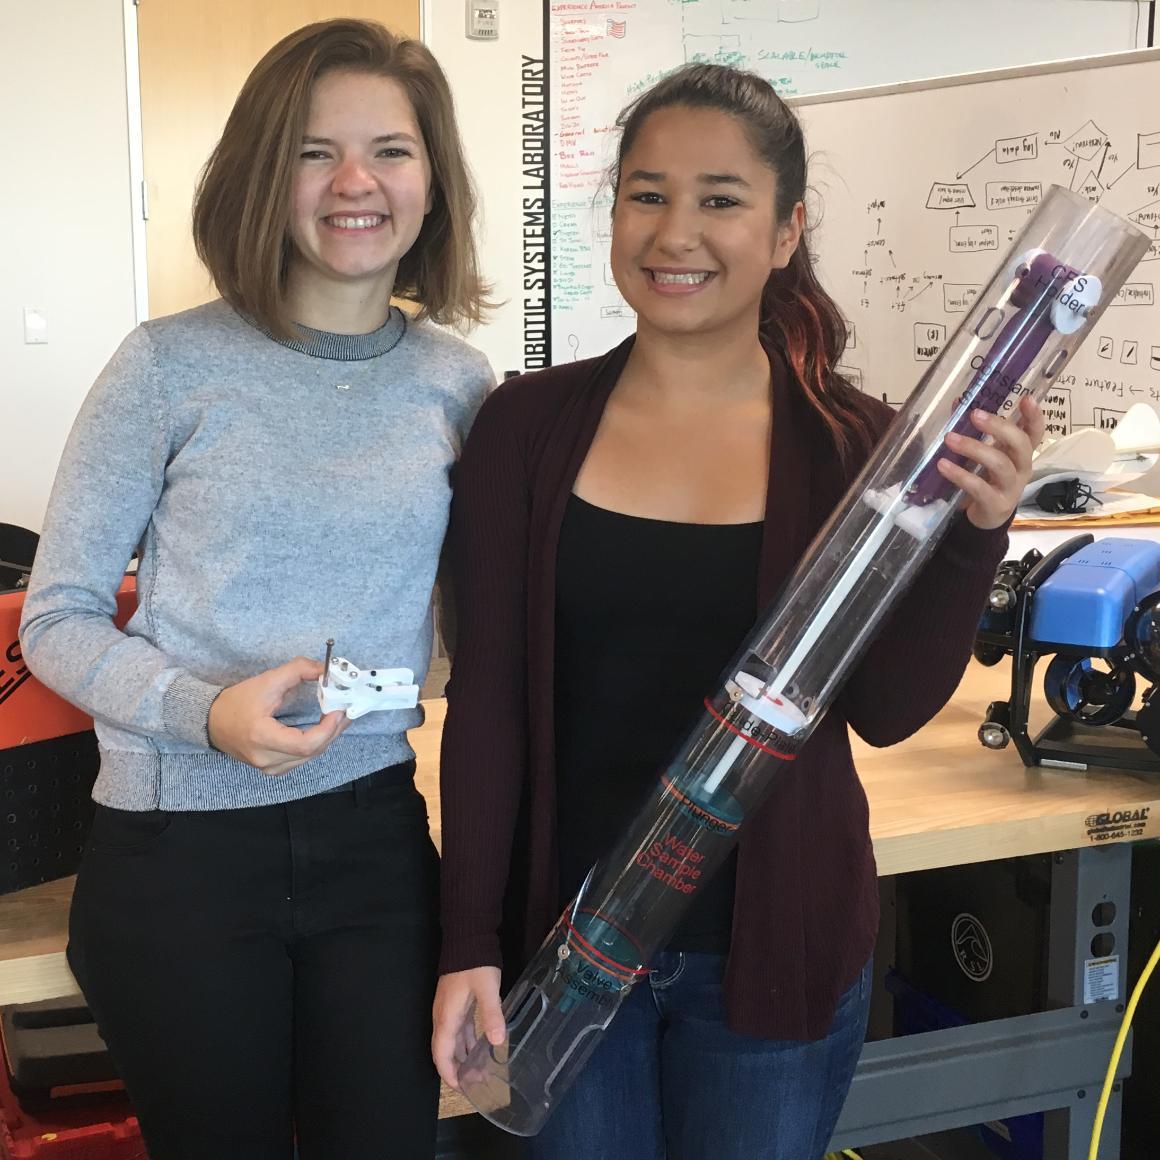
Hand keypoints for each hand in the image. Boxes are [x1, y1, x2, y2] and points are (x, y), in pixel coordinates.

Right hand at [208, 657, 347, 775]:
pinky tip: (326, 728)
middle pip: (312, 751)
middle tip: (347, 708)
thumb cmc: (236, 702)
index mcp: (262, 738)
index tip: (338, 709)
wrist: (212, 722)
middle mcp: (266, 759)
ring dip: (328, 736)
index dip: (327, 728)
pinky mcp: (273, 769)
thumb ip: (297, 671)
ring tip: (340, 715)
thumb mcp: (267, 681)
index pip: (305, 744)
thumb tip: (324, 669)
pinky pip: (303, 758)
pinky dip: (318, 743)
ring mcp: (270, 768)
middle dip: (334, 729)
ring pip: (310, 756)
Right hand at [432, 967, 505, 1089]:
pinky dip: (468, 1041)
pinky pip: (460, 1029)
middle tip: (478, 1083)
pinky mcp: (458, 1002)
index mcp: (446, 1017)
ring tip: (481, 1070)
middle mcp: (444, 1016)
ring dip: (464, 1056)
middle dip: (458, 1069)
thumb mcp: (487, 988)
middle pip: (445, 1051)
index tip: (461, 1089)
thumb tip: (498, 1042)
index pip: (441, 1054)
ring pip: (453, 1040)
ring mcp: (450, 1009)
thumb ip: (492, 1014)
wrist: (467, 938)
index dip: (448, 1074)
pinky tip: (481, 1046)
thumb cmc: (474, 963)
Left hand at [937, 395, 1045, 529]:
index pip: (1035, 431)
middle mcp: (1022, 467)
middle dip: (999, 427)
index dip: (1034, 416)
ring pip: (1000, 464)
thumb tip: (957, 402)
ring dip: (974, 448)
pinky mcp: (996, 504)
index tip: (1027, 398)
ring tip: (950, 439)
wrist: (985, 517)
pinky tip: (943, 465)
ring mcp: (1011, 487)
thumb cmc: (986, 478)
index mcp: (1021, 452)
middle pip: (1020, 444)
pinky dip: (960, 475)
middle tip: (975, 415)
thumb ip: (973, 429)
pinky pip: (979, 487)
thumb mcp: (983, 453)